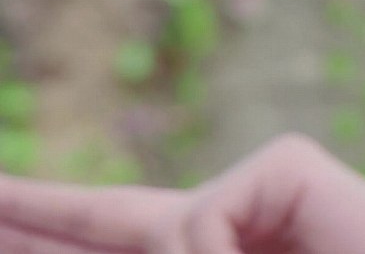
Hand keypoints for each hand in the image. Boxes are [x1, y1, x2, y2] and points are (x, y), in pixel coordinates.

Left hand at [0, 134, 364, 253]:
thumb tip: (143, 246)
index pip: (120, 246)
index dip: (51, 235)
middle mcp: (234, 220)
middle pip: (110, 220)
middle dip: (33, 219)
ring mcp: (262, 185)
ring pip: (159, 232)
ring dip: (139, 249)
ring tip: (61, 219)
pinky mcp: (287, 163)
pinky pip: (203, 224)